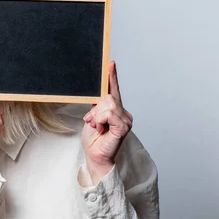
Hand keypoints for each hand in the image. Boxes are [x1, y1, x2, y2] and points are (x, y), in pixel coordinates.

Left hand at [81, 60, 133, 183]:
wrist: (95, 156)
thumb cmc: (94, 139)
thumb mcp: (92, 117)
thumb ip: (97, 105)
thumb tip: (97, 93)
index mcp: (116, 109)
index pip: (114, 90)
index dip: (111, 76)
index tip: (110, 63)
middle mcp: (124, 113)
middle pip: (108, 97)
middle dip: (95, 108)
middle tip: (92, 121)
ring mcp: (126, 119)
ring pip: (108, 104)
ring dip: (97, 116)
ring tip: (97, 126)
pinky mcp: (124, 126)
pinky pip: (109, 114)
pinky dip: (100, 120)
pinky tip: (101, 129)